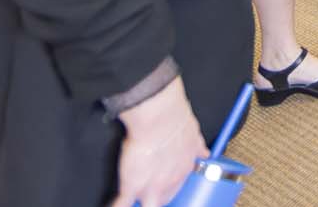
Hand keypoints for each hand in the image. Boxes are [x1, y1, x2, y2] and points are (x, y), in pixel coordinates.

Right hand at [110, 77, 206, 206]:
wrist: (160, 119)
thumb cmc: (176, 122)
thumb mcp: (194, 135)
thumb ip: (198, 146)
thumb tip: (204, 152)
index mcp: (184, 168)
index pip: (177, 185)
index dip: (169, 186)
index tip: (165, 185)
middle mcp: (170, 181)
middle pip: (164, 199)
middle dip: (157, 197)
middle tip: (149, 193)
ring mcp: (151, 187)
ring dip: (144, 204)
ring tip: (133, 202)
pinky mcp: (132, 186)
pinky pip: (121, 204)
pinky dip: (117, 206)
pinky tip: (113, 206)